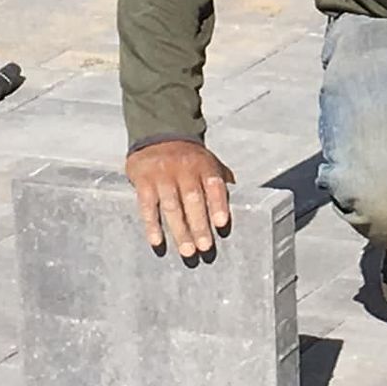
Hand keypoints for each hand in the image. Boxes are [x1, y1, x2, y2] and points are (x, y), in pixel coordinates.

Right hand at [125, 140, 235, 259]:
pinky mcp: (143, 181)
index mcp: (204, 165)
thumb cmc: (189, 157)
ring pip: (172, 205)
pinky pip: (147, 205)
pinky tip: (157, 242)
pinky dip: (152, 225)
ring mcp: (162, 175)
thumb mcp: (208, 162)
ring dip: (179, 230)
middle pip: (193, 199)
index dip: (218, 204)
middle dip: (199, 225)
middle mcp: (184, 169)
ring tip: (187, 251)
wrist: (158, 133)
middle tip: (205, 248)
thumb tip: (242, 202)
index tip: (222, 224)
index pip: (214, 184)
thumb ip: (221, 181)